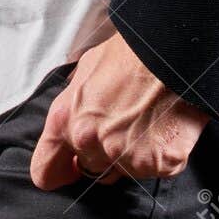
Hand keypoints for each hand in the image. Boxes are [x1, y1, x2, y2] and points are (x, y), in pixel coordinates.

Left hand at [29, 31, 209, 189]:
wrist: (173, 48)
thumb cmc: (131, 52)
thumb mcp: (87, 67)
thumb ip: (74, 103)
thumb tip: (74, 116)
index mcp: (66, 119)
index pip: (46, 170)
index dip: (59, 170)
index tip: (69, 167)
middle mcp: (90, 143)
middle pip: (91, 168)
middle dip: (104, 153)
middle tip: (123, 124)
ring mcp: (126, 158)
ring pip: (126, 170)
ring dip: (134, 154)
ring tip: (148, 119)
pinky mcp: (160, 164)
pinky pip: (159, 168)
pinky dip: (164, 153)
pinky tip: (166, 126)